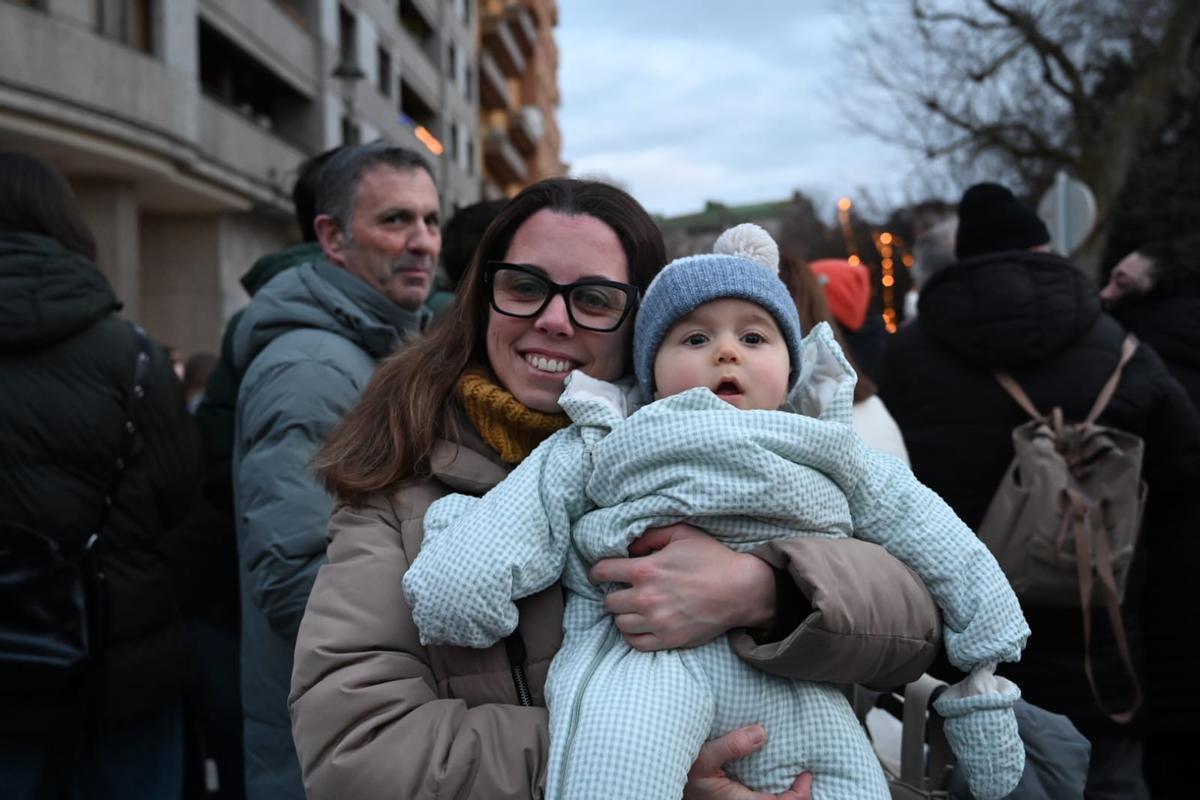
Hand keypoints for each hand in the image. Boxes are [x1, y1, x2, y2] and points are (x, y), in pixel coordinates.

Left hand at [588, 523, 775, 650]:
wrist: (741, 590)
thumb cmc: (712, 558)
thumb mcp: (682, 533)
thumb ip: (650, 535)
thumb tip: (628, 547)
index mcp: (646, 569)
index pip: (602, 572)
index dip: (597, 572)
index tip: (600, 574)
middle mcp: (646, 597)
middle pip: (609, 601)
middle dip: (613, 593)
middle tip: (623, 591)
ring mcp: (657, 621)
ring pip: (620, 623)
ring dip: (623, 615)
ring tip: (634, 608)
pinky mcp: (668, 640)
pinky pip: (635, 643)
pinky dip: (633, 634)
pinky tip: (640, 625)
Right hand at [685, 725, 813, 799]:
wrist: (664, 780)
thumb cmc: (683, 774)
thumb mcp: (703, 758)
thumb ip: (731, 746)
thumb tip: (761, 733)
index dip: (801, 793)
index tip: (807, 773)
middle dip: (796, 794)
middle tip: (804, 773)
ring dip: (784, 793)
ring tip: (792, 773)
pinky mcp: (733, 798)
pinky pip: (760, 797)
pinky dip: (770, 789)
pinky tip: (771, 773)